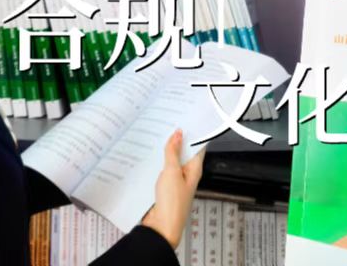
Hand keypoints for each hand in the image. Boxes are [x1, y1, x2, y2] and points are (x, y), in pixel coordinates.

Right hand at [141, 129, 204, 248]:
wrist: (161, 227)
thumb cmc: (173, 204)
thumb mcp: (172, 172)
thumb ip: (173, 152)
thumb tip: (178, 134)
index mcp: (194, 169)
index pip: (197, 146)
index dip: (192, 133)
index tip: (185, 120)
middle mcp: (187, 174)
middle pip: (183, 152)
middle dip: (175, 140)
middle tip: (166, 125)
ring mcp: (176, 181)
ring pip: (171, 161)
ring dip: (164, 152)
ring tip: (155, 137)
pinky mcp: (165, 187)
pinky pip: (162, 171)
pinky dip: (157, 163)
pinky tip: (149, 157)